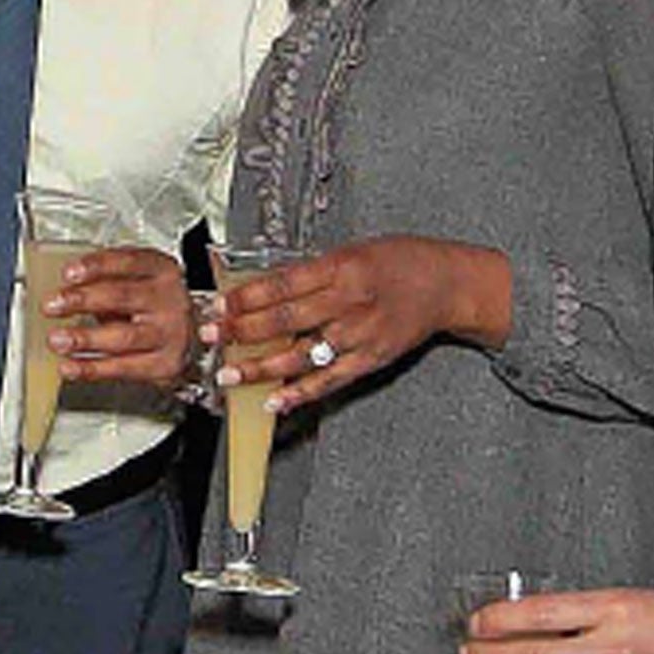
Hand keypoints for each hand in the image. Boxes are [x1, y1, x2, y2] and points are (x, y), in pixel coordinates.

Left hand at [42, 247, 193, 387]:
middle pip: (123, 297)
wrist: (197, 337)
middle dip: (83, 300)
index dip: (96, 266)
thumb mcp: (140, 280)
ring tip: (57, 339)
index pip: (129, 262)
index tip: (69, 273)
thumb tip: (64, 290)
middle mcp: (170, 300)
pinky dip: (92, 369)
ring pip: (124, 336)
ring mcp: (169, 334)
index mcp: (162, 270)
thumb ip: (107, 280)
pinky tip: (70, 366)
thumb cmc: (158, 304)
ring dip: (85, 339)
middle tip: (53, 305)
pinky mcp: (165, 365)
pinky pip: (124, 368)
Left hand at [207, 235, 509, 411]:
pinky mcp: (370, 360)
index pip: (282, 284)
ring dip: (261, 368)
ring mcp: (360, 334)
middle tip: (208, 338)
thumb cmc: (396, 261)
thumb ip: (311, 273)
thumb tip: (262, 289)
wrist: (445, 284)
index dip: (245, 298)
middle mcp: (349, 301)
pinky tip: (275, 401)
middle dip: (241, 330)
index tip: (218, 306)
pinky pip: (330, 380)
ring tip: (229, 374)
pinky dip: (301, 393)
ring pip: (301, 356)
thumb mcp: (350, 252)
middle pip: (285, 320)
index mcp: (341, 267)